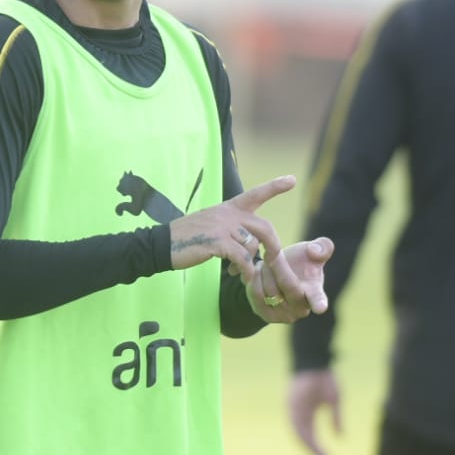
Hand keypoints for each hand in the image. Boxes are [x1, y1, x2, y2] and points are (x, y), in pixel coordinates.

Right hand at [169, 175, 297, 285]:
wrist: (163, 244)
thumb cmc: (188, 238)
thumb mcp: (211, 224)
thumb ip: (232, 228)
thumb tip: (250, 243)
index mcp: (227, 207)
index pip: (255, 194)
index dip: (275, 187)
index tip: (292, 180)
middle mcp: (227, 214)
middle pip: (264, 227)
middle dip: (272, 245)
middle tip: (271, 259)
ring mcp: (222, 227)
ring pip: (252, 245)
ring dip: (250, 263)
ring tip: (239, 270)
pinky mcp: (217, 242)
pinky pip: (243, 258)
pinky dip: (245, 270)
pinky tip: (239, 275)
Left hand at [249, 238, 333, 322]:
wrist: (275, 274)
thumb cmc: (298, 263)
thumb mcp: (310, 251)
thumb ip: (323, 247)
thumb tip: (314, 251)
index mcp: (315, 292)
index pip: (318, 299)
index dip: (319, 302)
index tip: (320, 307)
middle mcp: (302, 309)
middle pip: (287, 284)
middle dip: (277, 264)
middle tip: (270, 253)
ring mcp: (285, 315)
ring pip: (269, 289)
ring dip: (264, 270)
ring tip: (266, 264)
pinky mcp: (267, 316)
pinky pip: (256, 294)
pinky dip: (255, 279)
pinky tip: (258, 273)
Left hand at [288, 369, 342, 454]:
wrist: (316, 360)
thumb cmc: (325, 378)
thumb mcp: (334, 401)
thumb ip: (336, 418)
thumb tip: (341, 437)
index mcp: (306, 413)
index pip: (309, 435)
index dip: (317, 448)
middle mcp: (298, 413)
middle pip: (302, 438)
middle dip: (313, 451)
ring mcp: (293, 408)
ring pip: (298, 433)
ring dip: (309, 445)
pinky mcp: (292, 403)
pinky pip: (296, 422)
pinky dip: (304, 433)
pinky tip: (312, 441)